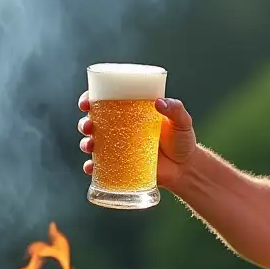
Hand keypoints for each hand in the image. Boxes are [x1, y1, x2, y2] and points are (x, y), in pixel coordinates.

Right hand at [77, 92, 198, 189]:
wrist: (185, 169)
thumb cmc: (182, 140)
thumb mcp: (182, 121)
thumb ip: (175, 109)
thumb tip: (159, 102)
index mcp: (130, 113)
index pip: (105, 102)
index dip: (89, 99)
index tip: (86, 102)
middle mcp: (120, 130)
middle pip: (93, 123)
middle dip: (84, 123)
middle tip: (88, 126)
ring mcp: (118, 149)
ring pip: (93, 144)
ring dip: (85, 143)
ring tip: (90, 146)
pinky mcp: (121, 167)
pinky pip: (100, 168)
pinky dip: (91, 167)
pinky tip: (91, 168)